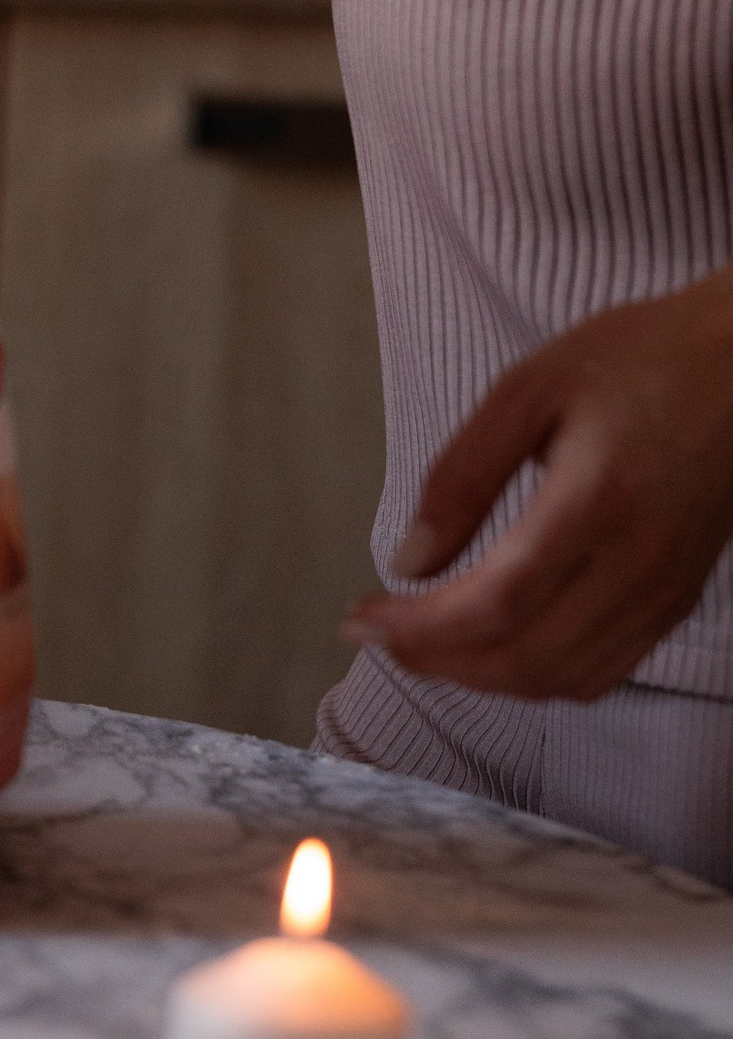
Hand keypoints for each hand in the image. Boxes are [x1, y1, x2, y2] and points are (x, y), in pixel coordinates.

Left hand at [343, 263, 732, 699]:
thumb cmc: (639, 360)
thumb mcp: (528, 388)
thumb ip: (462, 475)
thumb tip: (408, 561)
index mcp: (596, 502)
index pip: (496, 604)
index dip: (419, 630)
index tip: (359, 618)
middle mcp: (639, 564)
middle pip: (525, 658)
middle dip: (436, 661)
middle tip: (378, 633)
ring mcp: (666, 592)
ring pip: (563, 678)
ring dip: (481, 677)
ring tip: (422, 642)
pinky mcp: (678, 601)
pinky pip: (602, 670)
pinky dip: (536, 676)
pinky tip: (492, 645)